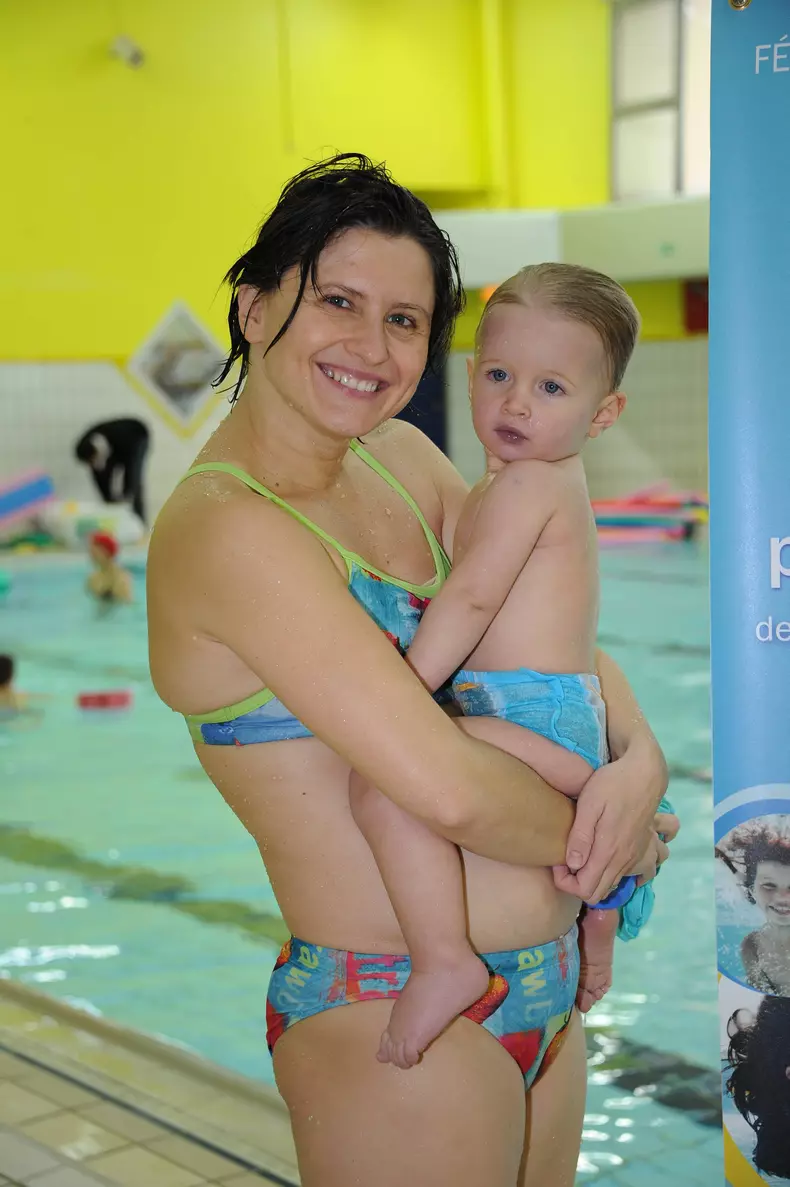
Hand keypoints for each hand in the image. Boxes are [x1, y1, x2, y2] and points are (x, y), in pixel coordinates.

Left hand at [552, 742, 668, 903]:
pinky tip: (604, 859)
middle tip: (567, 859)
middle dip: (576, 884)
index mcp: (609, 852)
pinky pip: (631, 877)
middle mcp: (625, 861)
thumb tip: (571, 864)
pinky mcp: (642, 850)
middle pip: (597, 894)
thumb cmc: (613, 784)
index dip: (565, 882)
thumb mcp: (589, 804)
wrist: (645, 774)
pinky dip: (615, 876)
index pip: (584, 891)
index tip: (558, 861)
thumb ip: (580, 837)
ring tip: (584, 858)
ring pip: (612, 887)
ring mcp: (636, 857)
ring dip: (595, 880)